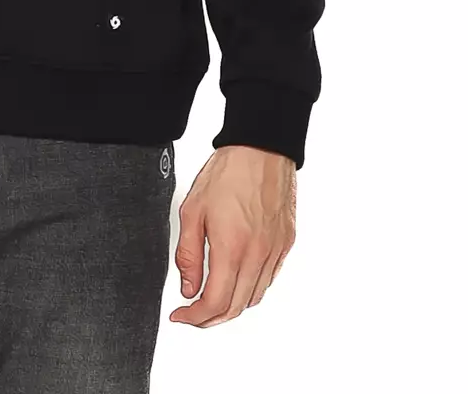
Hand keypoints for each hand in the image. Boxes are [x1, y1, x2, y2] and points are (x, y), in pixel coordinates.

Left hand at [168, 144, 296, 328]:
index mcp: (232, 248)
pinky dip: (250, 288)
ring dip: (232, 306)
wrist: (262, 148)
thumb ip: (189, 254)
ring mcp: (275, 252)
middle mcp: (258, 256)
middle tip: (193, 314)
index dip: (195, 317)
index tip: (182, 316)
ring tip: (212, 298)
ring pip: (254, 297)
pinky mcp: (286, 244)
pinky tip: (236, 278)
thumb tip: (189, 288)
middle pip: (236, 308)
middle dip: (211, 319)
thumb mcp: (192, 210)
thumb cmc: (228, 172)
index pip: (215, 303)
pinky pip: (269, 279)